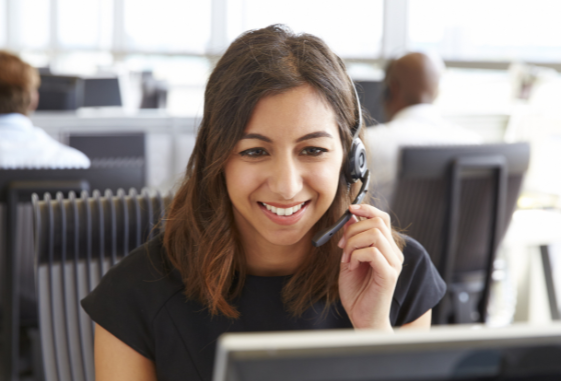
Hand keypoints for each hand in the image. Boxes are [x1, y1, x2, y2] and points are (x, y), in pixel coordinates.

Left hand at [337, 204, 403, 330]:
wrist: (362, 318)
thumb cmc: (357, 292)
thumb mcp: (349, 259)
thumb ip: (352, 239)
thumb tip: (351, 217)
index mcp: (387, 248)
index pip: (382, 218)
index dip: (367, 209)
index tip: (350, 210)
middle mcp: (394, 253)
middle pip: (376, 223)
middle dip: (352, 231)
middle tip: (342, 247)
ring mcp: (394, 263)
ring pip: (374, 234)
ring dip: (353, 244)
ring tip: (346, 259)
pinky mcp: (389, 274)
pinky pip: (372, 252)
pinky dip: (356, 256)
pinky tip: (351, 267)